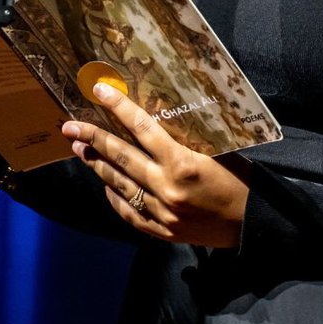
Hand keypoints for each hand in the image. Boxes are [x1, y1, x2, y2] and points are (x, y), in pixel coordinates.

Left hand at [61, 82, 250, 247]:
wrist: (253, 224)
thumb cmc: (241, 180)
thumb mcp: (219, 150)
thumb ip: (187, 139)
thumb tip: (159, 120)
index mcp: (182, 162)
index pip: (142, 128)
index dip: (118, 108)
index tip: (99, 91)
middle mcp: (167, 187)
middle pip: (121, 157)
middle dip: (93, 139)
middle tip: (70, 126)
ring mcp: (161, 212)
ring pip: (120, 185)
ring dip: (97, 166)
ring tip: (81, 150)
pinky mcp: (162, 232)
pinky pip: (129, 213)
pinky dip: (114, 197)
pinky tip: (105, 185)